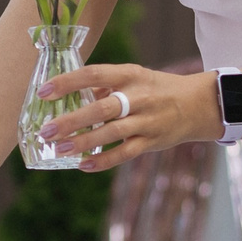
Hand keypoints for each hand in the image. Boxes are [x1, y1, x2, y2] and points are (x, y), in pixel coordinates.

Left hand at [34, 64, 218, 172]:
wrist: (197, 105)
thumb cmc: (155, 89)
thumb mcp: (134, 77)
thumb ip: (104, 85)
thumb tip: (68, 96)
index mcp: (130, 75)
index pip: (94, 74)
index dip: (68, 83)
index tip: (44, 92)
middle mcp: (139, 97)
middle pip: (102, 108)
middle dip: (72, 120)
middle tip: (46, 130)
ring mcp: (147, 121)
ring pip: (112, 133)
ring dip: (84, 142)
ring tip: (59, 149)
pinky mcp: (152, 142)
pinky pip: (125, 154)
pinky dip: (104, 161)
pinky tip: (83, 166)